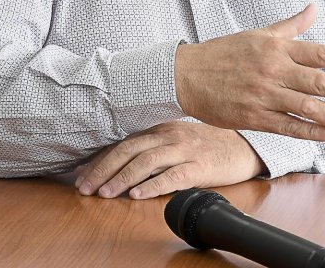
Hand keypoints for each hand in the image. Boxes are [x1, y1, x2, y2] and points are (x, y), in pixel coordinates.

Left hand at [74, 120, 265, 199]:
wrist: (243, 147)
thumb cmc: (207, 145)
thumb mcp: (176, 140)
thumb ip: (151, 148)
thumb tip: (118, 165)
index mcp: (162, 129)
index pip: (124, 144)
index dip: (100, 160)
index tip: (81, 176)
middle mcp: (171, 136)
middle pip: (130, 150)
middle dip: (104, 169)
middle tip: (85, 188)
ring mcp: (186, 150)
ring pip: (148, 161)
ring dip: (123, 178)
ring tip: (106, 193)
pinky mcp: (200, 166)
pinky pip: (174, 175)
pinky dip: (153, 185)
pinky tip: (138, 194)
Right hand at [174, 3, 324, 141]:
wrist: (186, 75)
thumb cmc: (223, 53)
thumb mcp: (258, 33)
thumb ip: (290, 25)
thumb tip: (314, 9)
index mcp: (277, 47)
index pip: (320, 53)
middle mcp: (273, 69)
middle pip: (319, 81)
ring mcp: (264, 94)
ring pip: (306, 106)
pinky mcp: (253, 117)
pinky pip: (286, 126)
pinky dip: (309, 131)